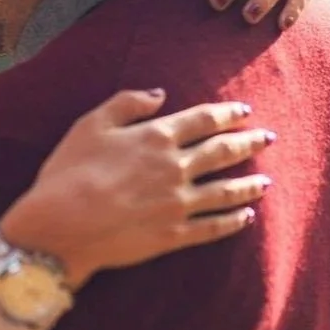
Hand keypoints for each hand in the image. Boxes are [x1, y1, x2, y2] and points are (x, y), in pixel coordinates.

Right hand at [0, 89, 273, 287]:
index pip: (203, 120)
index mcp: (156, 137)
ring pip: (226, 190)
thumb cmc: (69, 172)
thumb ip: (127, 103)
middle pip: (223, 151)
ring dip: (249, 184)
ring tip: (266, 180)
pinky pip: (214, 226)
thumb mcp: (90, 125)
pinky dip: (234, 220)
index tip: (244, 111)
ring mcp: (179, 203)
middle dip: (248, 143)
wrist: (61, 226)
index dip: (227, 114)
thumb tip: (160, 94)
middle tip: (268, 138)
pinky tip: (247, 216)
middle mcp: (175, 168)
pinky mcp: (174, 235)